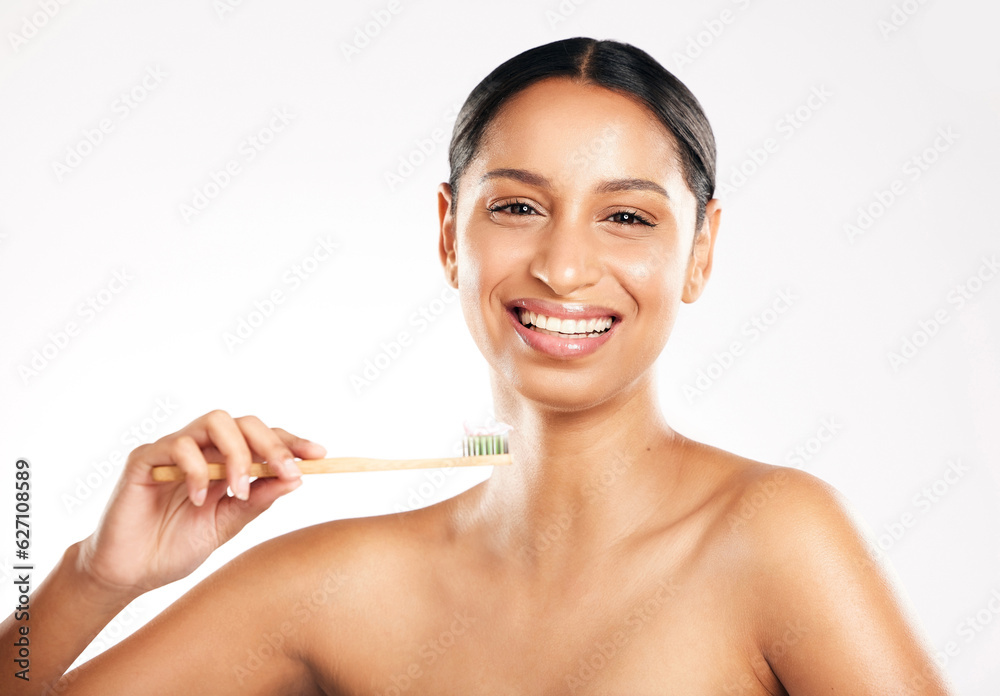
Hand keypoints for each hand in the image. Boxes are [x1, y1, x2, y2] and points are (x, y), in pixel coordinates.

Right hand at [77, 410, 324, 597]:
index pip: (262, 439)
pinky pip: (178, 446)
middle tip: (289, 471)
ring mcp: (172, 450)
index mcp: (224, 463)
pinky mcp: (144, 459)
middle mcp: (201, 449)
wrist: (130, 574)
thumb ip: (258, 501)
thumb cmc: (176, 548)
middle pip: (244, 422)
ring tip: (239, 490)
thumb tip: (296, 478)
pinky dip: (197, 470)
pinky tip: (198, 500)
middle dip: (272, 444)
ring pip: (215, 421)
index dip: (291, 442)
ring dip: (237, 453)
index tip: (320, 454)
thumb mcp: (228, 525)